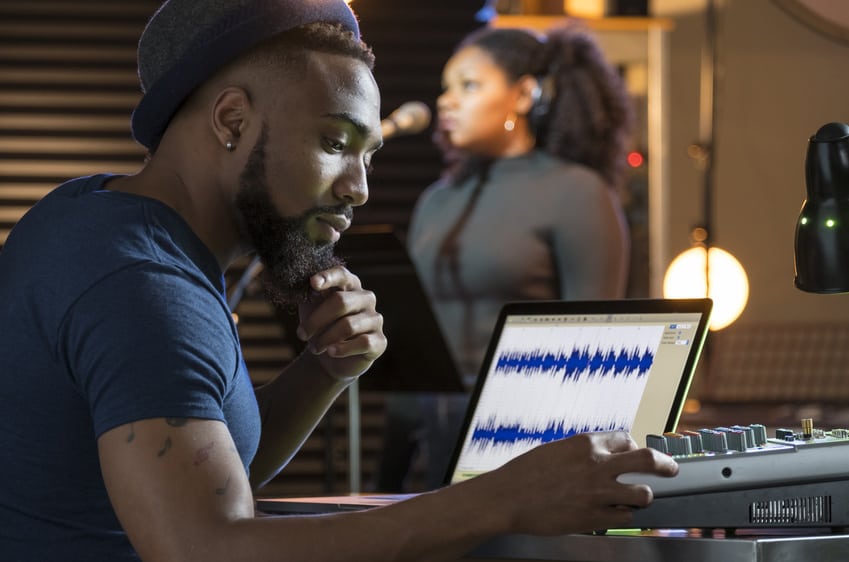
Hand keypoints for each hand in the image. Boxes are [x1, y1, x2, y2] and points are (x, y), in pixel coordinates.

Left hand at [296, 265, 386, 380]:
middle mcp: (366, 298)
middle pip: (341, 302)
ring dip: (325, 339)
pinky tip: (331, 352)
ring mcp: (375, 319)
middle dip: (316, 320)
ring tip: (315, 348)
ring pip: (348, 325)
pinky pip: (363, 342)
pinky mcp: (380, 341)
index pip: (341, 275)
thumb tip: (308, 285)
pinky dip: (343, 349)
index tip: (313, 283)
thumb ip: (310, 295)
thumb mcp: (311, 309)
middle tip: (301, 334)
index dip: (328, 277)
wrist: (330, 357)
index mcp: (350, 285)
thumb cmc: (320, 326)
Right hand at [479, 431, 677, 534]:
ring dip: (642, 496)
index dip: (633, 447)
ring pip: (642, 493)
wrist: (507, 498)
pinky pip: (625, 517)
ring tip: (635, 498)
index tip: (635, 454)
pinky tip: (616, 513)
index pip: (625, 439)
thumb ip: (582, 453)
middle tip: (671, 469)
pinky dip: (624, 515)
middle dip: (665, 464)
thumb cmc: (525, 474)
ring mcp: (597, 492)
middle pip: (647, 460)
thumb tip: (601, 455)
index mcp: (585, 444)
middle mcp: (596, 465)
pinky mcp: (594, 517)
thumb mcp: (556, 450)